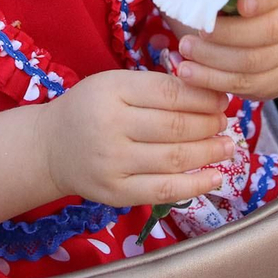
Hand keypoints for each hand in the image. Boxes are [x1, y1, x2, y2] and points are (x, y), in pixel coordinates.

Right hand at [39, 70, 232, 207]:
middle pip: (176, 127)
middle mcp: (111, 126)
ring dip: (210, 153)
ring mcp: (113, 163)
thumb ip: (156, 88)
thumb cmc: (90, 109)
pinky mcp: (116, 193)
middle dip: (210, 125)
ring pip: (175, 159)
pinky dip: (196, 185)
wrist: (50, 148)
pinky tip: (216, 177)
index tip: (222, 100)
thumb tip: (211, 96)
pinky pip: (165, 191)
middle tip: (226, 124)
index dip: (204, 97)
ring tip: (228, 147)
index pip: (170, 93)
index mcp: (111, 90)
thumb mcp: (114, 84)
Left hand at [174, 0, 277, 99]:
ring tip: (186, 51)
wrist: (277, 45)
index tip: (240, 4)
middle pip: (268, 31)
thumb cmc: (247, 12)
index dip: (262, 0)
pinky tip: (192, 74)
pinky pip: (246, 85)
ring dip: (214, 59)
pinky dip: (214, 81)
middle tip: (198, 31)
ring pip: (253, 62)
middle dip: (227, 34)